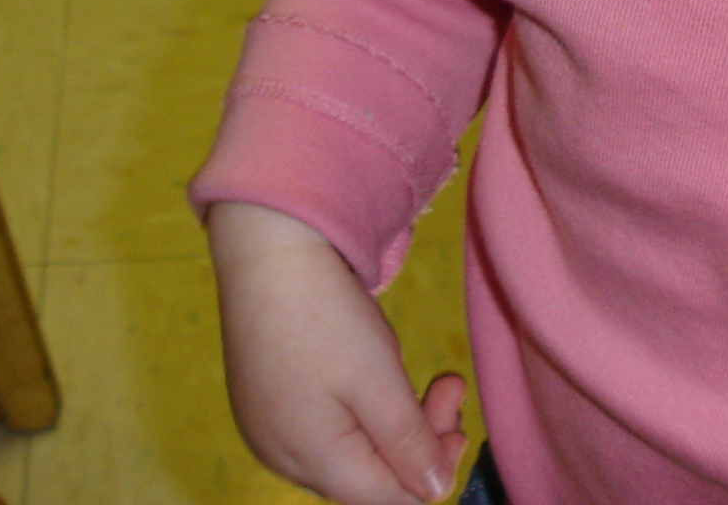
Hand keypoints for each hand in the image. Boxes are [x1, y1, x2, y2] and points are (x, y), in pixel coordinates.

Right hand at [208, 201, 470, 503]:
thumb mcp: (379, 380)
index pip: (387, 498)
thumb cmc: (324, 315)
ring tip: (415, 370)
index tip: (463, 423)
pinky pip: (323, 426)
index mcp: (313, 461)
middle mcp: (282, 457)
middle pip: (367, 476)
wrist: (264, 248)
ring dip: (392, 420)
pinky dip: (359, 408)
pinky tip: (370, 367)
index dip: (433, 471)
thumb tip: (434, 491)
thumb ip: (408, 443)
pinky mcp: (263, 400)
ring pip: (347, 451)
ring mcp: (268, 429)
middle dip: (417, 439)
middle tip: (449, 385)